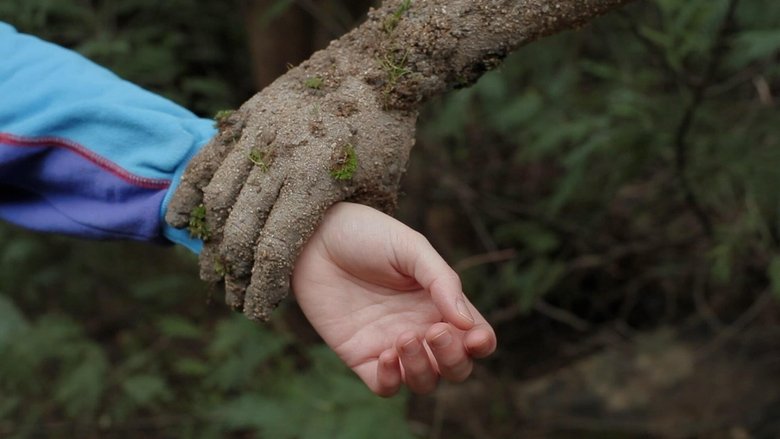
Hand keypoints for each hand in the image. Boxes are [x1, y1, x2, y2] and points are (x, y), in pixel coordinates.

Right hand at [165, 47, 416, 321]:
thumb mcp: (380, 185)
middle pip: (242, 230)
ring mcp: (258, 136)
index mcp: (316, 184)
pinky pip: (207, 159)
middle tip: (232, 295)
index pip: (276, 249)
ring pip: (219, 198)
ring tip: (211, 267)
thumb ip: (351, 224)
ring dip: (212, 239)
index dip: (263, 286)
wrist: (372, 65)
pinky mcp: (246, 117)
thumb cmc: (384, 133)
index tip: (257, 310)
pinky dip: (188, 191)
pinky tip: (179, 219)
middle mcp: (280, 161)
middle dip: (235, 272)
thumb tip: (334, 261)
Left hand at [291, 202, 495, 395]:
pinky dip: (392, 380)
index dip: (482, 344)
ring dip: (423, 369)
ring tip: (403, 337)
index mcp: (439, 302)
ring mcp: (391, 344)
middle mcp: (421, 328)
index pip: (475, 336)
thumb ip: (442, 281)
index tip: (474, 337)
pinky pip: (385, 387)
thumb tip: (466, 323)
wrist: (314, 237)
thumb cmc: (366, 234)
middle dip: (454, 359)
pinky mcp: (360, 356)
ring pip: (424, 381)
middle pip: (455, 367)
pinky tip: (386, 354)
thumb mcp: (410, 247)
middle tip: (434, 332)